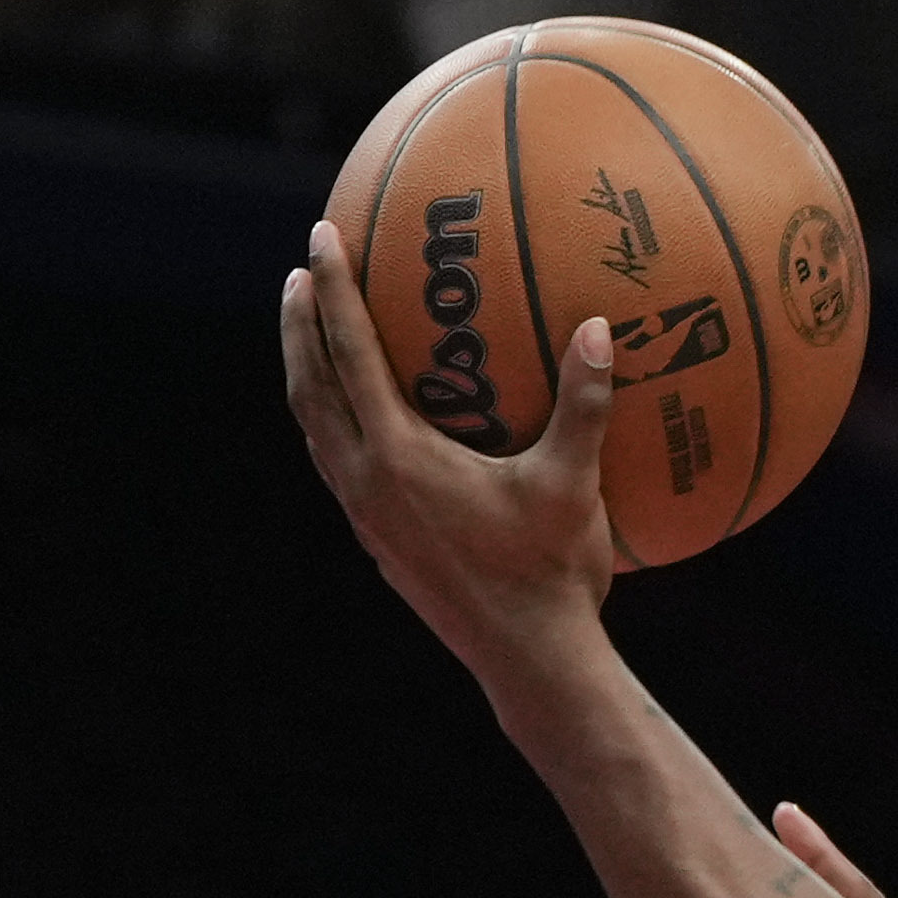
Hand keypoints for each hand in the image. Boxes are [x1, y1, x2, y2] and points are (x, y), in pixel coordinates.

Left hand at [279, 221, 622, 678]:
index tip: (322, 236)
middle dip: (300, 324)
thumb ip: (583, 404)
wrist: (528, 660)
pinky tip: (358, 417)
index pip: (351, 352)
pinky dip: (333, 422)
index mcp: (400, 457)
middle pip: (310, 385)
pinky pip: (337, 463)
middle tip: (302, 272)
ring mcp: (365, 516)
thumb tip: (597, 329)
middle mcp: (366, 482)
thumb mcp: (572, 484)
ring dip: (308, 373)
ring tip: (310, 334)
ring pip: (315, 428)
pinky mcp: (376, 542)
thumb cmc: (552, 573)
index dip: (335, 289)